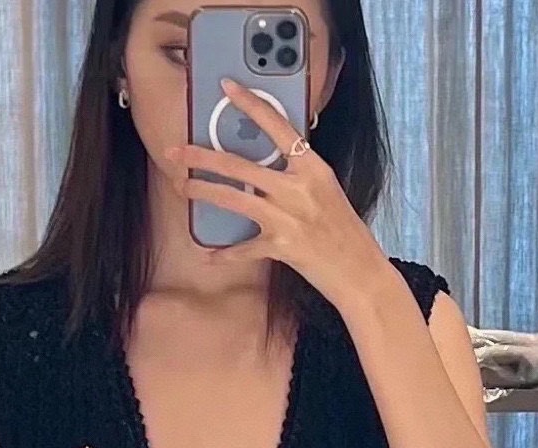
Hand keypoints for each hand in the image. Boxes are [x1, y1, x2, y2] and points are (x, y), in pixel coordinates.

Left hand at [165, 78, 389, 311]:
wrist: (360, 271)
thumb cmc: (344, 231)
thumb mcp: (327, 191)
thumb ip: (300, 174)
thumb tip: (268, 163)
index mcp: (313, 168)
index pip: (278, 127)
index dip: (251, 104)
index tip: (227, 87)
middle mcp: (298, 189)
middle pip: (240, 166)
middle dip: (202, 156)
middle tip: (176, 152)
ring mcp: (288, 218)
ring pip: (233, 199)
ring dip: (203, 191)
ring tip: (182, 186)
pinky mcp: (281, 247)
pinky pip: (243, 249)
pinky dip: (225, 254)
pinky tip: (209, 254)